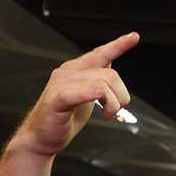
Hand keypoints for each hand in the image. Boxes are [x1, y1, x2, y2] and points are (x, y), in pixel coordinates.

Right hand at [6, 32, 138, 158]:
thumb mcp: (85, 97)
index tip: (134, 37)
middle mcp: (67, 72)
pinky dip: (102, 100)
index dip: (118, 45)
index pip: (100, 53)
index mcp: (75, 70)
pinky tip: (104, 112)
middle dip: (121, 96)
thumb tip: (109, 65)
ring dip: (113, 104)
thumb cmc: (62, 119)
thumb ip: (96, 81)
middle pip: (111, 74)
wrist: (41, 138)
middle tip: (115, 111)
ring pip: (103, 83)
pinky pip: (88, 91)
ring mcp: (61, 83)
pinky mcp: (58, 97)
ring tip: (108, 115)